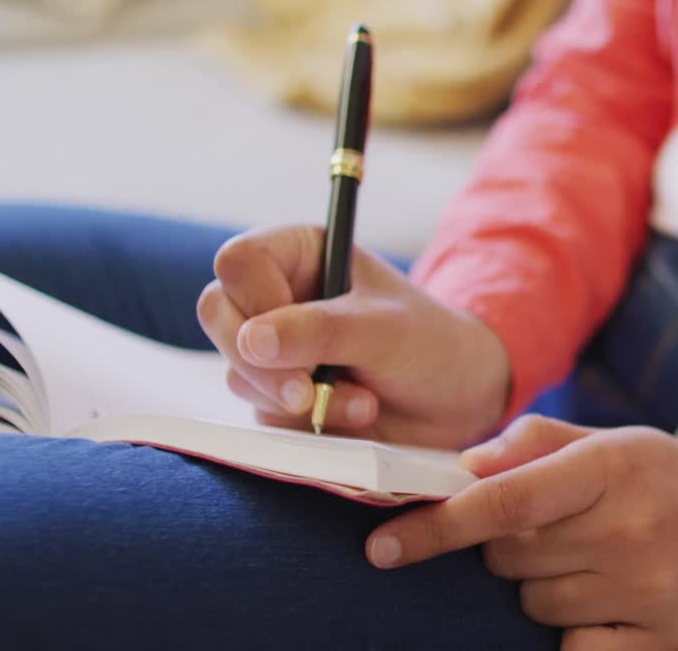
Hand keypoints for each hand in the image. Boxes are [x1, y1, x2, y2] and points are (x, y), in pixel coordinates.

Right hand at [196, 224, 509, 447]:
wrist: (458, 401)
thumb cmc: (430, 345)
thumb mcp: (384, 330)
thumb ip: (320, 330)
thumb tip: (249, 341)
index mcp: (302, 253)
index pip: (239, 262)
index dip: (256, 301)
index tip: (291, 336)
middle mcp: (278, 295)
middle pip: (219, 314)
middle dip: (261, 363)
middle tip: (306, 392)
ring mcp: (274, 348)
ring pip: (237, 372)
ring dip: (296, 399)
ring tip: (363, 403)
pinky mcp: (279, 395)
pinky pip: (261, 413)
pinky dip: (305, 424)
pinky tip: (355, 417)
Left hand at [366, 416, 677, 649]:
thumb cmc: (676, 488)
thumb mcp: (618, 444)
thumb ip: (538, 443)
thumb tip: (465, 466)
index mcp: (614, 465)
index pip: (504, 498)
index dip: (436, 525)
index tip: (382, 546)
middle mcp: (631, 527)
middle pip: (509, 557)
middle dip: (510, 549)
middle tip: (563, 535)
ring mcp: (650, 591)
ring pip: (535, 604)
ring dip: (546, 590)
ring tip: (601, 568)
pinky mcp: (665, 644)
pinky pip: (573, 649)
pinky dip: (577, 634)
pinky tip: (615, 608)